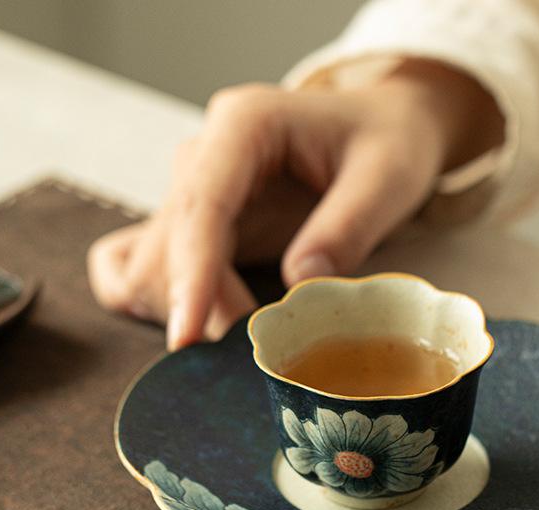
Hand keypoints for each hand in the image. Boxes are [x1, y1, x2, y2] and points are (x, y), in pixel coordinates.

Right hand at [87, 60, 502, 349]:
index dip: (192, 276)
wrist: (379, 131)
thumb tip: (298, 285)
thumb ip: (347, 228)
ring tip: (250, 339)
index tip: (189, 336)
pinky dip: (168, 303)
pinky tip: (202, 324)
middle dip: (200, 306)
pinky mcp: (199, 223)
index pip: (202, 205)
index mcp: (245, 126)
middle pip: (168, 244)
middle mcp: (206, 154)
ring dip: (189, 310)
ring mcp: (195, 189)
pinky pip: (150, 266)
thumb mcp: (388, 179)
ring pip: (153, 263)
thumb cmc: (387, 144)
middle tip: (256, 354)